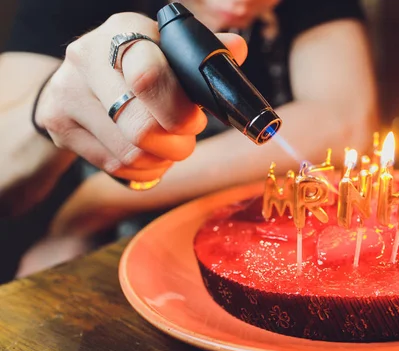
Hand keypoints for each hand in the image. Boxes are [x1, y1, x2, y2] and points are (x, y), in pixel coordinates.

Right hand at [35, 12, 247, 181]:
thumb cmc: (138, 68)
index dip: (179, 109)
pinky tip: (149, 157)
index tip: (196, 122)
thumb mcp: (167, 52)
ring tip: (169, 147)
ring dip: (163, 159)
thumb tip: (237, 49)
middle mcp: (89, 57)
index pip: (149, 76)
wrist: (77, 82)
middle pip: (141, 125)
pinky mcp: (59, 124)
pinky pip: (115, 165)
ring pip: (131, 152)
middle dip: (177, 143)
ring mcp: (69, 92)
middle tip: (186, 139)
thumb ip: (200, 55)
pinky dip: (144, 169)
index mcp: (125, 31)